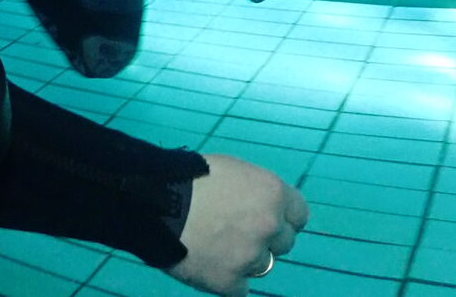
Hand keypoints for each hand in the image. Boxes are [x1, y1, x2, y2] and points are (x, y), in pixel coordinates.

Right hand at [168, 154, 308, 294]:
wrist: (155, 202)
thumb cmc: (191, 177)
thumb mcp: (234, 171)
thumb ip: (256, 192)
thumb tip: (264, 206)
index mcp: (273, 194)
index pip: (300, 216)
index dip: (283, 218)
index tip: (268, 219)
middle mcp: (269, 226)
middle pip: (284, 243)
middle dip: (265, 239)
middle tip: (237, 232)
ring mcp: (251, 257)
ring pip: (262, 266)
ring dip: (246, 260)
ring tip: (217, 246)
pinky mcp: (229, 283)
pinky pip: (239, 288)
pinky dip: (227, 280)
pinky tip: (209, 264)